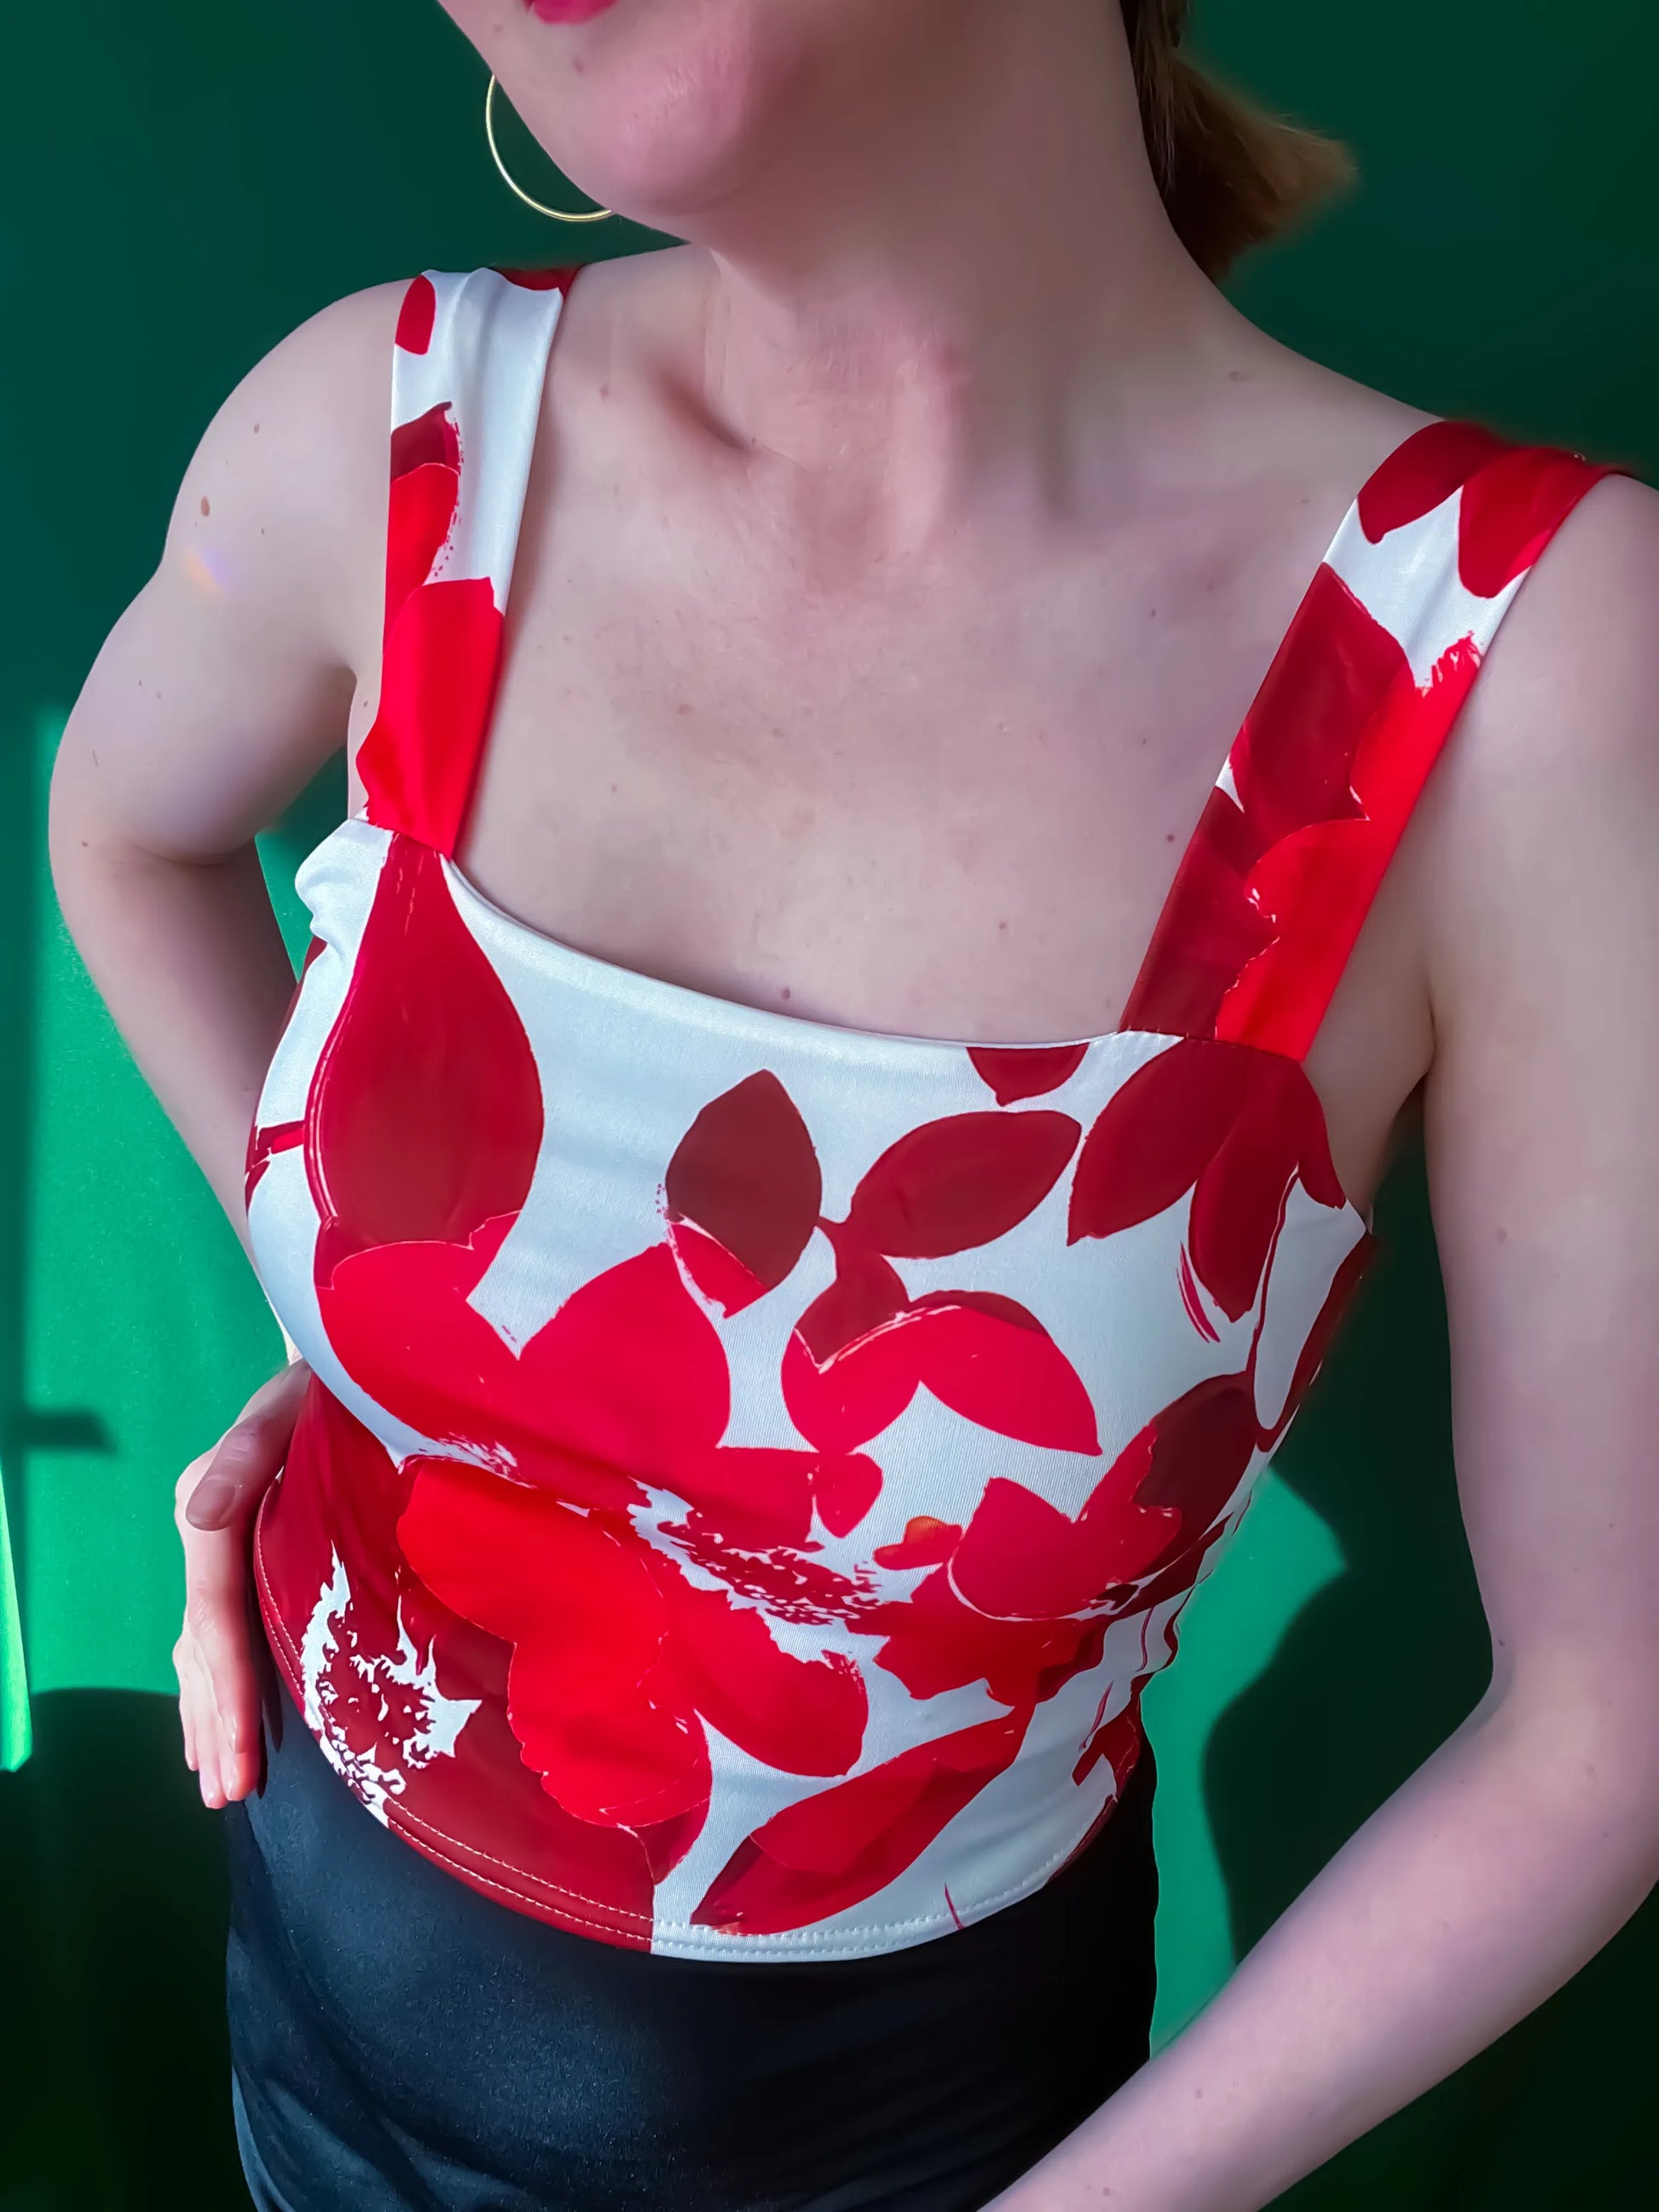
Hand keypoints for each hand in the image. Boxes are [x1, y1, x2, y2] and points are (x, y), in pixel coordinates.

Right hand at [172, 1357, 310, 1806]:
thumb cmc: (328, 1384)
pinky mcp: (241, 1557)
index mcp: (211, 1504)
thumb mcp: (291, 1406)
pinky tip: (215, 1729)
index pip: (215, 1615)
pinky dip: (214, 1687)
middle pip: (203, 1645)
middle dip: (218, 1722)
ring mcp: (219, 1549)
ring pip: (202, 1651)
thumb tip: (197, 1515)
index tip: (242, 1754)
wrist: (340, 1367)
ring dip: (210, 1718)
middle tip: (229, 1794)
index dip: (228, 1687)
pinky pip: (217, 1636)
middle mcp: (205, 1532)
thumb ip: (249, 1455)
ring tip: (219, 1786)